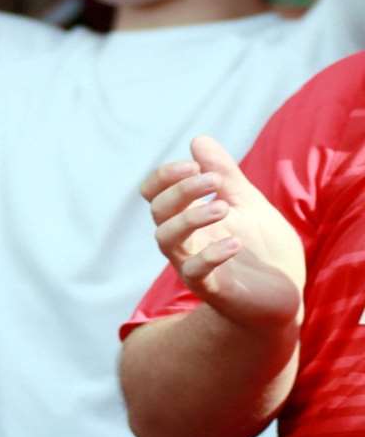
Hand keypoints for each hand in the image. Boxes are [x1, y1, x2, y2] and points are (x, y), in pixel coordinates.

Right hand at [140, 135, 305, 330]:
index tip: (194, 164)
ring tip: (222, 208)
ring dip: (189, 218)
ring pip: (166, 239)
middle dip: (180, 190)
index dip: (165, 176)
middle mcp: (184, 240)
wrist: (282, 297)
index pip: (154, 193)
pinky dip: (211, 255)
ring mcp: (193, 264)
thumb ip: (225, 174)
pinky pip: (196, 272)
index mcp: (188, 217)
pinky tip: (235, 244)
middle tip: (213, 181)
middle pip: (157, 211)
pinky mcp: (212, 289)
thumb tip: (198, 139)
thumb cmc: (261, 250)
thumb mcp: (247, 203)